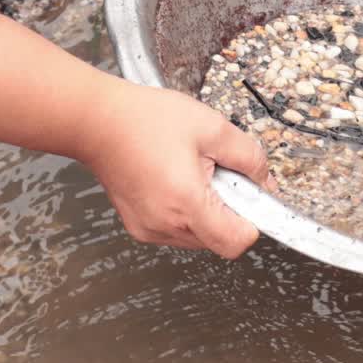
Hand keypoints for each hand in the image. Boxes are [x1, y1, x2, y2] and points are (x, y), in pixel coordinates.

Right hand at [84, 82, 272, 257]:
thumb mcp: (211, 127)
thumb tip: (265, 180)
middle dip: (228, 209)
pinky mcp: (139, 226)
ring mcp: (149, 229)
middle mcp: (165, 225)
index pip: (236, 242)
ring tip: (190, 172)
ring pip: (199, 236)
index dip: (252, 219)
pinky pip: (178, 229)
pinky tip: (174, 179)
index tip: (250, 195)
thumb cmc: (144, 120)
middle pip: (219, 240)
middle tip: (215, 172)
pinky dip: (186, 211)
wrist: (97, 121)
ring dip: (206, 210)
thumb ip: (248, 156)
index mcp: (185, 203)